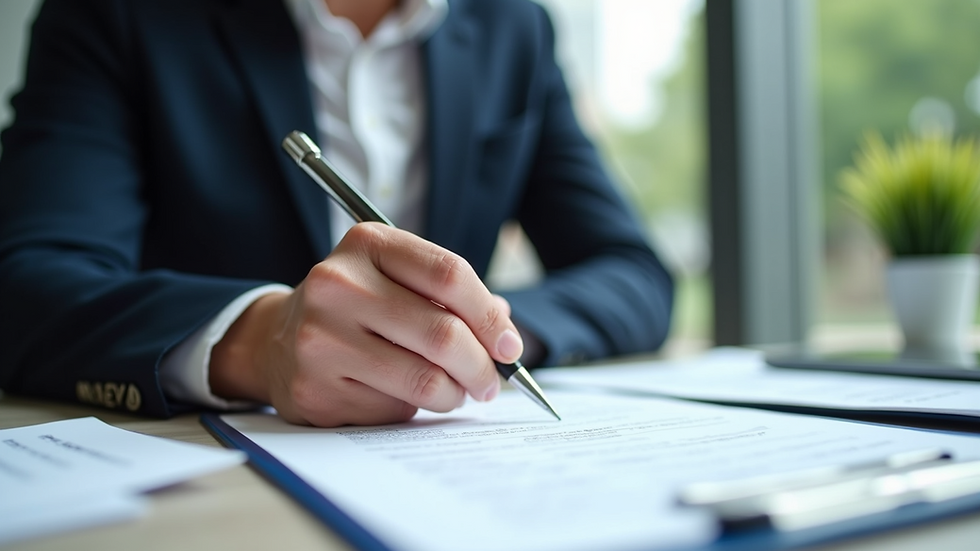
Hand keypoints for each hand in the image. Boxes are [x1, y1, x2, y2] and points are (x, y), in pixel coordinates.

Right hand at [209, 223, 523, 426]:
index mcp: (367, 244)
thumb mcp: (397, 277)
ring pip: (424, 379)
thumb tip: (506, 335)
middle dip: (482, 366)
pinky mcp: (314, 388)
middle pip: (442, 333)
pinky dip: (414, 408)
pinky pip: (392, 408)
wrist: (277, 339)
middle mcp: (337, 284)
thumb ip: (451, 296)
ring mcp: (320, 337)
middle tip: (491, 381)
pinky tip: (404, 396)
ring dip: (455, 393)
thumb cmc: (358, 306)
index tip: (509, 346)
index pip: (449, 275)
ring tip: (456, 391)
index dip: (490, 316)